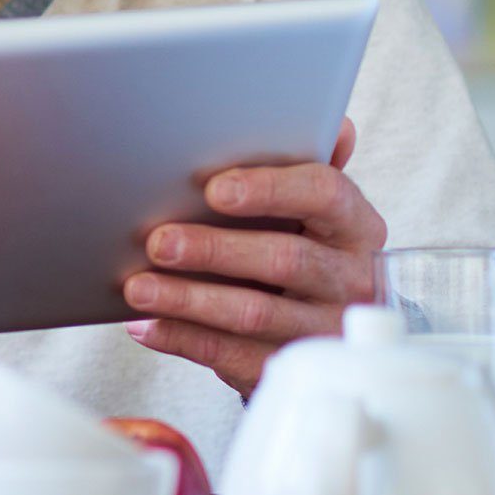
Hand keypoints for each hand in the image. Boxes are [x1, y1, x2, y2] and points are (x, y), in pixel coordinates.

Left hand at [123, 119, 387, 395]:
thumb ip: (315, 167)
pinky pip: (233, 356)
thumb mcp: (317, 211)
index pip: (325, 195)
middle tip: (159, 240)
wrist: (330, 331)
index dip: (270, 189)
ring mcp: (324, 329)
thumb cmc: (309, 249)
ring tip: (137, 287)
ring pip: (255, 314)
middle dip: (215, 249)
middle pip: (285, 259)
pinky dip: (184, 339)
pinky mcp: (290, 367)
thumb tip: (338, 127)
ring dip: (189, 299)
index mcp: (357, 227)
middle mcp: (351, 279)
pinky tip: (146, 324)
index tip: (215, 188)